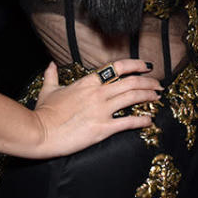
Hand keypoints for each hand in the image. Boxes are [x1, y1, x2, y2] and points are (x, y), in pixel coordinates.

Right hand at [28, 58, 161, 158]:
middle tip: (158, 85)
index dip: (136, 65)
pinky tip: (149, 120)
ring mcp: (101, 110)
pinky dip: (141, 120)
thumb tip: (51, 65)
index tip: (147, 66)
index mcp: (88, 82)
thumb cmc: (43, 112)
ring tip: (158, 97)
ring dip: (148, 96)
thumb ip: (52, 76)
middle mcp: (98, 93)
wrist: (38, 132)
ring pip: (133, 98)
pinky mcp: (102, 128)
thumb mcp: (49, 90)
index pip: (118, 67)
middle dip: (149, 82)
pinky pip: (127, 122)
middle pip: (131, 82)